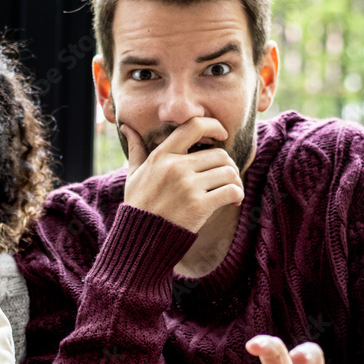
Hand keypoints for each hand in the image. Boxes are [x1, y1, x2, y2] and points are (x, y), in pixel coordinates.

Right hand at [121, 118, 243, 232]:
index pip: (194, 126)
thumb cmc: (138, 204)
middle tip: (226, 176)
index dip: (214, 126)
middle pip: (220, 154)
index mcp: (161, 156)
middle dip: (228, 165)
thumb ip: (135, 149)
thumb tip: (126, 126)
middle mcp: (176, 167)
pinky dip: (237, 195)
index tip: (222, 135)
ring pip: (229, 172)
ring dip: (235, 181)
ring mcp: (188, 187)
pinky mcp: (199, 205)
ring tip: (230, 189)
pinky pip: (231, 191)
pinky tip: (233, 201)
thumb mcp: (133, 174)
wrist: (140, 237)